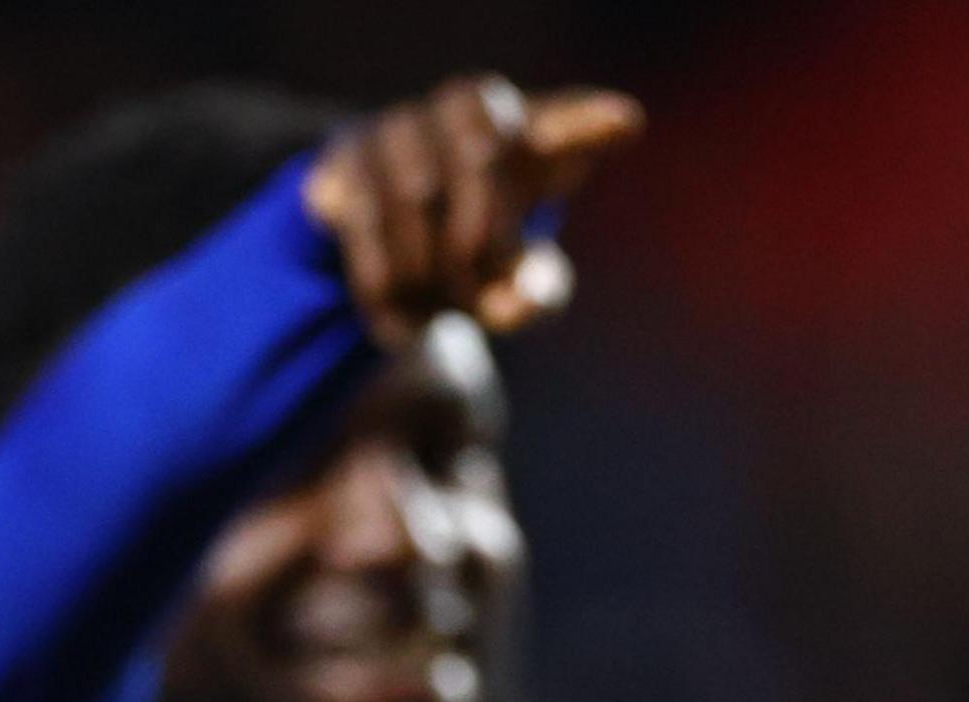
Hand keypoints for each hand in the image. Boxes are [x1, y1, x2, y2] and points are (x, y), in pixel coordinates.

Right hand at [304, 75, 641, 345]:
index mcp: (531, 131)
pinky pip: (364, 218)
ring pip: (418, 190)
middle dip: (479, 240)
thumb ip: (531, 295)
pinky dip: (385, 282)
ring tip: (435, 316)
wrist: (381, 232)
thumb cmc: (470, 249)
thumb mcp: (512, 282)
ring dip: (428, 269)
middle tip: (479, 301)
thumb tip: (513, 305)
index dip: (589, 121)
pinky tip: (399, 325)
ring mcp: (400, 124)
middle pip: (482, 157)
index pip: (565, 119)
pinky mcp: (344, 158)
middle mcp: (464, 108)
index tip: (624, 125)